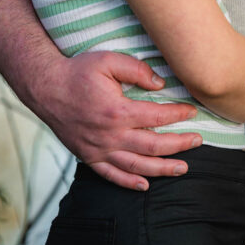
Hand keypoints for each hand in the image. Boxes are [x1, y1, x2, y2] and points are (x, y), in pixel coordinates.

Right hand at [28, 49, 202, 190]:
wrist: (46, 88)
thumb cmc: (77, 72)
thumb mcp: (107, 60)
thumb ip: (136, 70)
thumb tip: (160, 84)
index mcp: (117, 111)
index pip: (157, 117)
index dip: (178, 115)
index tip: (192, 111)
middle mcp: (110, 135)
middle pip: (153, 146)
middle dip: (179, 145)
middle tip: (198, 141)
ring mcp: (99, 149)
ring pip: (136, 166)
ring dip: (162, 169)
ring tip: (183, 168)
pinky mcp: (88, 156)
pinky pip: (111, 175)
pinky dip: (129, 182)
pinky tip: (145, 184)